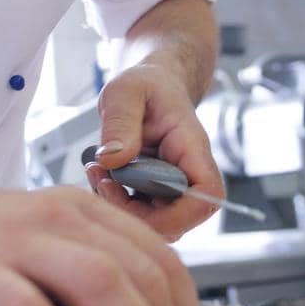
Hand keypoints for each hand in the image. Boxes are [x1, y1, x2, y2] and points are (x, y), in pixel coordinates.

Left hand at [84, 63, 224, 241]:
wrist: (150, 85)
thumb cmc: (146, 84)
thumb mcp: (126, 92)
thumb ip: (120, 123)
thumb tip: (112, 160)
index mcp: (192, 147)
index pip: (207, 195)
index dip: (178, 214)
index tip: (133, 203)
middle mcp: (188, 173)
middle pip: (176, 220)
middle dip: (133, 213)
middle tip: (101, 181)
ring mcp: (172, 186)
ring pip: (154, 221)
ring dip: (120, 207)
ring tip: (97, 172)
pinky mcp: (154, 192)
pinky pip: (138, 212)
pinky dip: (115, 201)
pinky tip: (100, 174)